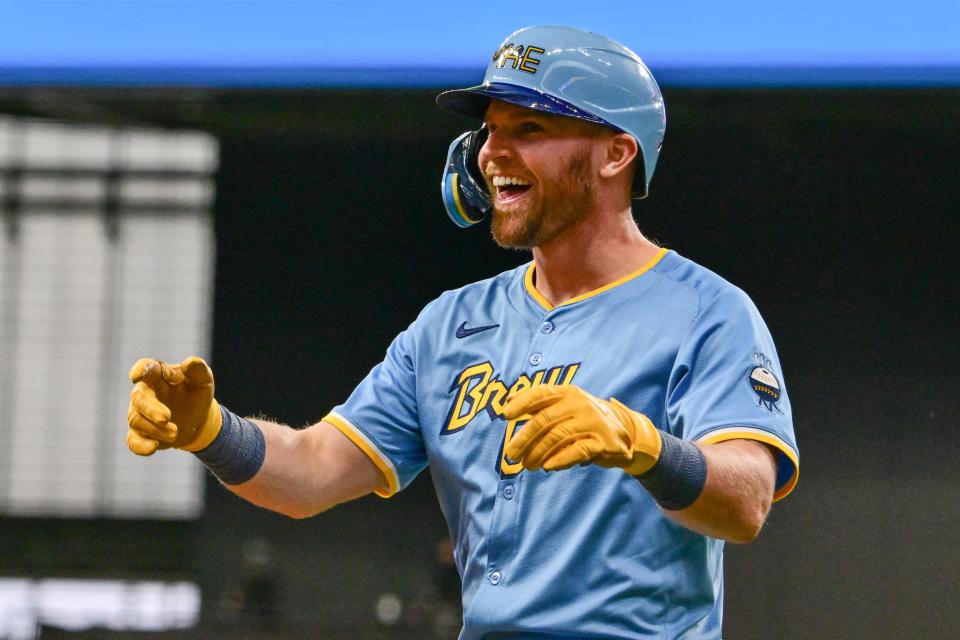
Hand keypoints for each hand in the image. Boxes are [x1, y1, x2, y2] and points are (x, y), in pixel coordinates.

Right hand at [127, 356, 221, 455]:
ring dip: (155, 429)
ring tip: (174, 433)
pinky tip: (152, 448)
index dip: (141, 370)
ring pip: (137, 420)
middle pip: (139, 398)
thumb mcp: (203, 381)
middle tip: (167, 418)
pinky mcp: (140, 434)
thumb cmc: (196, 394)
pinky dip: (141, 446)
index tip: (136, 375)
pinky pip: (133, 441)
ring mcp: (140, 414)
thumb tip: (189, 362)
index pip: (147, 368)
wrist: (198, 420)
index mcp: (159, 375)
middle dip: (151, 409)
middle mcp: (145, 393)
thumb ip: (198, 370)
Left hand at [502, 385, 661, 473]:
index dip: (522, 402)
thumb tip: (508, 405)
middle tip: (511, 455)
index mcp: (568, 392)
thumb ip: (541, 407)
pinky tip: (548, 467)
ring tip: (527, 465)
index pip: (541, 392)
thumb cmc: (585, 420)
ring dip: (538, 453)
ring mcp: (593, 421)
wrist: (625, 433)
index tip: (506, 415)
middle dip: (524, 438)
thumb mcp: (566, 408)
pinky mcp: (604, 442)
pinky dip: (560, 460)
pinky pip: (577, 451)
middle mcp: (580, 403)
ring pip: (558, 437)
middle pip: (544, 419)